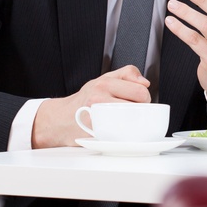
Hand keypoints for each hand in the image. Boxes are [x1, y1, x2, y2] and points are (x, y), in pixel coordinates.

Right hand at [32, 65, 151, 147]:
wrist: (61, 120)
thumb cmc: (84, 101)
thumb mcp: (103, 79)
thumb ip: (126, 74)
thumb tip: (145, 82)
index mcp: (104, 83)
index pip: (140, 90)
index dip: (144, 96)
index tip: (139, 100)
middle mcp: (99, 97)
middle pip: (139, 104)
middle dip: (142, 108)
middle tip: (134, 110)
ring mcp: (97, 115)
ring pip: (133, 118)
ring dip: (135, 121)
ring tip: (126, 119)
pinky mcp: (96, 132)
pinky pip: (121, 133)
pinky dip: (125, 132)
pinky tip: (119, 129)